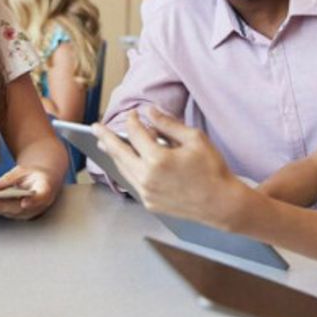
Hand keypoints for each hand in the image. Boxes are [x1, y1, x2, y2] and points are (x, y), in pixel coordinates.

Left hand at [0, 165, 59, 219]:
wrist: (42, 182)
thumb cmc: (33, 175)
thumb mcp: (23, 171)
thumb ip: (8, 178)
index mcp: (45, 191)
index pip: (40, 198)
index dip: (32, 201)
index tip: (24, 202)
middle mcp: (38, 206)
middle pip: (18, 208)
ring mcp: (29, 213)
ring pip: (9, 212)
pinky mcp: (19, 215)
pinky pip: (5, 212)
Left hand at [92, 109, 246, 228]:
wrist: (221, 204)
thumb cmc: (212, 170)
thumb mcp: (194, 139)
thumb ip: (168, 124)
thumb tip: (150, 112)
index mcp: (158, 159)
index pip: (136, 133)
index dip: (132, 121)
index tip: (133, 113)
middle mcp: (147, 177)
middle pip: (119, 152)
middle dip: (106, 137)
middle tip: (95, 127)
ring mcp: (146, 192)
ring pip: (122, 169)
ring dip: (113, 154)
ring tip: (105, 143)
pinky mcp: (150, 203)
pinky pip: (132, 182)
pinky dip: (127, 169)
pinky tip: (126, 163)